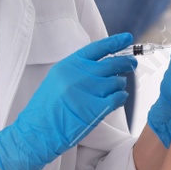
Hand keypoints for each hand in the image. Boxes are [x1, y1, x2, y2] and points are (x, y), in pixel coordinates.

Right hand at [0, 33, 135, 169]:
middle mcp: (80, 75)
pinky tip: (115, 100)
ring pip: (117, 81)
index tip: (127, 38)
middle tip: (131, 64)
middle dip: (126, 62)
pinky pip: (118, 98)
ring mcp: (89, 91)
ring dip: (119, 85)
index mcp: (69, 65)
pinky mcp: (97, 108)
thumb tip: (103, 64)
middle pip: (112, 63)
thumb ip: (78, 69)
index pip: (97, 48)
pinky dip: (120, 98)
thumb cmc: (47, 107)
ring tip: (113, 90)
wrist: (39, 131)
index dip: (115, 42)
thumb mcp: (57, 79)